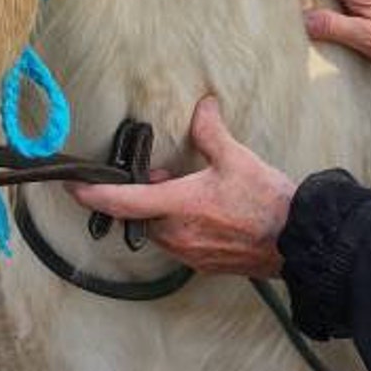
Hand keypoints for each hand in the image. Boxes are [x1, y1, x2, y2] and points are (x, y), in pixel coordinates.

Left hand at [70, 95, 293, 277]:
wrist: (300, 241)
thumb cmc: (267, 202)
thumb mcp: (236, 159)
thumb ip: (210, 132)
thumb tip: (203, 105)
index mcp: (176, 207)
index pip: (120, 202)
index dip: (91, 194)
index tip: (71, 186)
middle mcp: (175, 235)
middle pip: (138, 214)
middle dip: (142, 194)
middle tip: (163, 173)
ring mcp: (188, 253)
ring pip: (157, 229)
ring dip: (161, 210)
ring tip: (187, 189)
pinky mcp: (202, 264)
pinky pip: (177, 242)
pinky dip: (178, 224)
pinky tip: (203, 211)